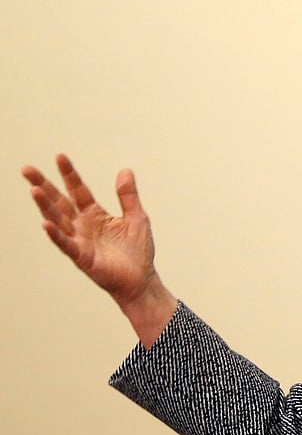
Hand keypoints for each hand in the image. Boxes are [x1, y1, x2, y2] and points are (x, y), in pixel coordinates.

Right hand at [22, 154, 175, 343]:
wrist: (141, 279)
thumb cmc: (137, 251)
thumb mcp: (136, 217)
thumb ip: (128, 196)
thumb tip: (125, 170)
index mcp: (94, 214)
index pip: (78, 190)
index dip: (69, 174)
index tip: (59, 156)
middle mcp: (82, 225)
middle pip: (59, 201)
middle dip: (44, 185)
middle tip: (27, 169)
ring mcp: (80, 240)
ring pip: (58, 220)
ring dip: (45, 206)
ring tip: (33, 189)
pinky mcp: (82, 257)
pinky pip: (66, 244)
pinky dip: (56, 235)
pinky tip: (45, 224)